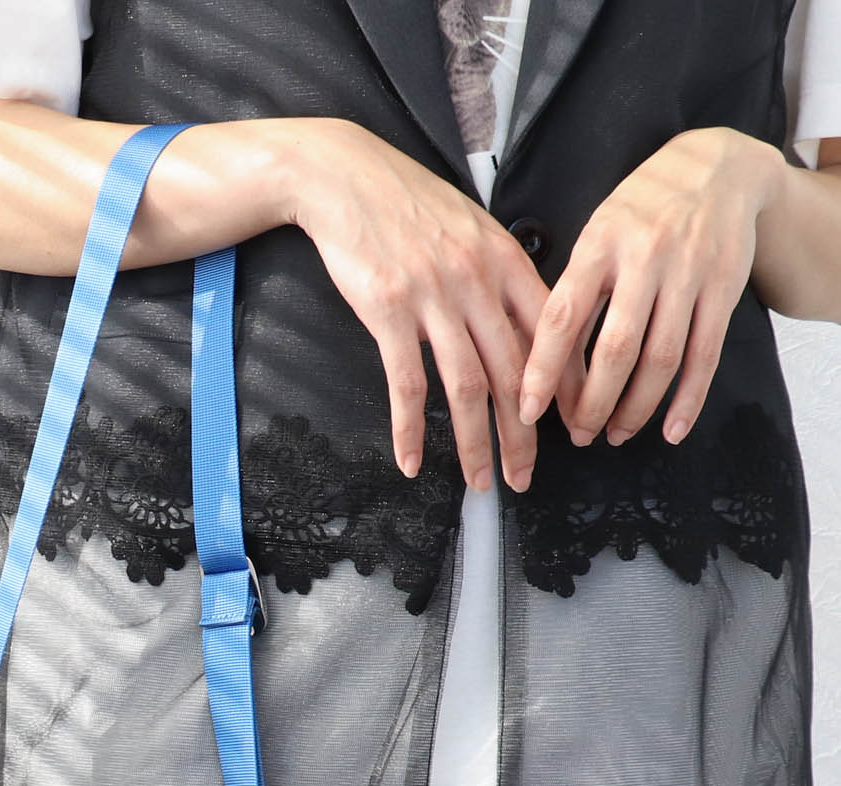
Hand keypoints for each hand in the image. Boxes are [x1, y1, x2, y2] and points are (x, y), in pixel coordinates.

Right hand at [287, 117, 553, 491]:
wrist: (343, 175)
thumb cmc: (404, 203)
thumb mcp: (468, 228)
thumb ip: (496, 275)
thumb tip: (519, 324)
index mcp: (504, 260)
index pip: (549, 334)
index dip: (565, 387)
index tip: (570, 426)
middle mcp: (477, 281)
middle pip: (513, 373)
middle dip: (524, 435)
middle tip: (527, 476)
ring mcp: (433, 297)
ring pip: (468, 387)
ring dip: (476, 444)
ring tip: (480, 482)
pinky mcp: (388, 311)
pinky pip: (407, 384)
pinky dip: (410, 430)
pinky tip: (411, 462)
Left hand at [518, 127, 785, 445]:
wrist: (719, 166)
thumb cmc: (642, 210)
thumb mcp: (598, 233)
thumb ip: (575, 291)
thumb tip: (541, 362)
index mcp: (600, 244)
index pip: (563, 317)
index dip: (542, 371)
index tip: (526, 412)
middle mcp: (645, 257)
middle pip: (616, 349)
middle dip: (593, 404)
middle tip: (578, 435)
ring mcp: (689, 274)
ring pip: (661, 359)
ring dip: (636, 408)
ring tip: (616, 435)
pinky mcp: (724, 288)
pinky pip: (705, 355)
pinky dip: (689, 399)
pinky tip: (671, 431)